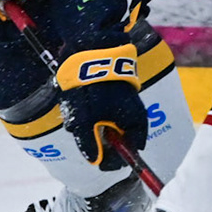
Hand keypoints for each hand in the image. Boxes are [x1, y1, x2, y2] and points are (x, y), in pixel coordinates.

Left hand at [56, 44, 148, 168]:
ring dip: (91, 125)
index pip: (130, 153)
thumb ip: (88, 142)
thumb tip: (94, 160)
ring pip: (107, 125)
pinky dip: (91, 112)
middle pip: (117, 140)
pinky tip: (79, 102)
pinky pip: (104, 111)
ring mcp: (127, 103)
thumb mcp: (83, 119)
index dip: (112, 160)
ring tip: (77, 113)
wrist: (92, 50)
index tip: (95, 159)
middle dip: (97, 139)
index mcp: (135, 123)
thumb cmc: (91, 87)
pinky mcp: (117, 94)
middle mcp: (135, 115)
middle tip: (80, 130)